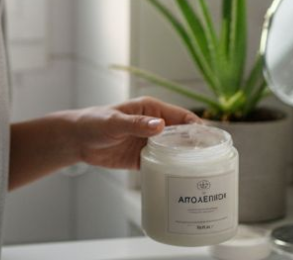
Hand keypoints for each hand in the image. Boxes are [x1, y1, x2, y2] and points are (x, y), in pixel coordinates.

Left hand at [73, 96, 200, 170]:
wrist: (78, 140)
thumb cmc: (94, 122)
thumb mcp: (114, 122)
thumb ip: (136, 124)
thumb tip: (159, 125)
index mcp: (151, 109)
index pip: (182, 117)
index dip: (198, 127)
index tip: (212, 140)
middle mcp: (155, 125)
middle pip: (183, 136)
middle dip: (198, 146)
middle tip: (215, 162)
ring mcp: (150, 143)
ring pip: (176, 152)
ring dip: (188, 161)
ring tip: (204, 175)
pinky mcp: (143, 158)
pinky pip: (163, 165)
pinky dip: (172, 172)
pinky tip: (183, 182)